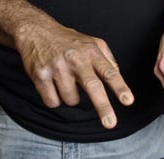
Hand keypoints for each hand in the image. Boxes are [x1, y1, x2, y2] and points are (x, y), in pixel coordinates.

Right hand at [13, 22, 133, 128]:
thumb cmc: (68, 41)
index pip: (109, 72)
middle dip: (103, 107)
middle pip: (92, 86)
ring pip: (71, 100)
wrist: (35, 30)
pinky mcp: (40, 75)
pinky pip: (53, 102)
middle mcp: (75, 58)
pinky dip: (54, 99)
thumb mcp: (92, 42)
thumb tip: (118, 76)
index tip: (128, 101)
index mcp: (91, 51)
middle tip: (110, 123)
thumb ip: (108, 60)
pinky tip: (52, 86)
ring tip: (65, 82)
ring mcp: (57, 67)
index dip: (119, 87)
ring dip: (70, 97)